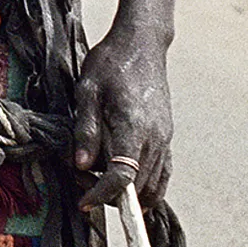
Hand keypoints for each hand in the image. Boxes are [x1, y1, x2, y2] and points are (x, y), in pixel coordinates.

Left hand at [69, 24, 171, 202]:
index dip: (102, 194)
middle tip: (81, 181)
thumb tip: (81, 164)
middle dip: (109, 194)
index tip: (83, 202)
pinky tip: (122, 179)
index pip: (122, 176)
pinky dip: (145, 186)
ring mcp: (164, 139)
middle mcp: (155, 138)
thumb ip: (86, 129)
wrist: (141, 44)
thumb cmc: (110, 63)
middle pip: (137, 187)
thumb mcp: (88, 90)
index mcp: (134, 126)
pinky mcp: (166, 137)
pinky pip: (162, 175)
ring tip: (98, 178)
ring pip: (152, 186)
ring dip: (127, 193)